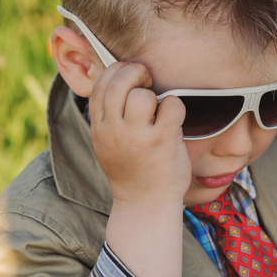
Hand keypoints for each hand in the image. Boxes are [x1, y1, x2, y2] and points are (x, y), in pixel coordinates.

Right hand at [89, 62, 191, 206]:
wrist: (146, 204)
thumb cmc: (132, 168)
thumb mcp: (107, 142)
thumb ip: (109, 115)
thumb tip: (119, 79)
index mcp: (99, 127)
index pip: (101, 84)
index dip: (118, 71)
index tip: (131, 79)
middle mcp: (114, 130)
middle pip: (120, 81)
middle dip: (137, 72)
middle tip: (148, 83)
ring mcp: (138, 137)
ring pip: (143, 95)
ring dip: (155, 95)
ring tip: (159, 110)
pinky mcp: (162, 142)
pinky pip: (171, 105)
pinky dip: (176, 107)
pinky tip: (174, 121)